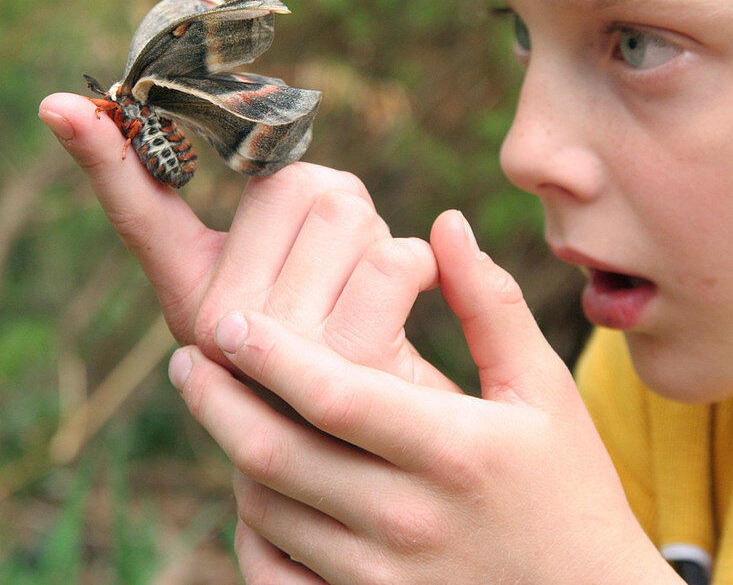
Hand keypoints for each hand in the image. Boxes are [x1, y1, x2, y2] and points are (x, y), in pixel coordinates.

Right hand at [38, 92, 444, 385]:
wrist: (388, 451)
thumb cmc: (341, 349)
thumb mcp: (290, 282)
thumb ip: (272, 222)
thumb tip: (257, 125)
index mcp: (198, 294)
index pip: (139, 212)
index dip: (100, 155)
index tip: (59, 105)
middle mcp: (221, 328)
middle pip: (295, 182)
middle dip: (339, 206)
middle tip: (343, 263)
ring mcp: (278, 355)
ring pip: (344, 210)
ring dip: (378, 236)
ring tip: (369, 295)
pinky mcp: (345, 374)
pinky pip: (392, 259)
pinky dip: (420, 264)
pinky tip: (413, 303)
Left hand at [170, 210, 678, 584]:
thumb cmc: (569, 484)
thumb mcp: (544, 389)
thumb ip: (491, 303)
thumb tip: (446, 220)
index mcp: (454, 450)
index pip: (336, 396)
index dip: (271, 355)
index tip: (227, 320)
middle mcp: (409, 520)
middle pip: (279, 456)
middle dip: (219, 401)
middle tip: (187, 357)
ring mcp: (383, 578)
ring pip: (269, 511)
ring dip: (234, 450)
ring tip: (220, 404)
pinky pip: (277, 573)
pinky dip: (251, 528)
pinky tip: (251, 485)